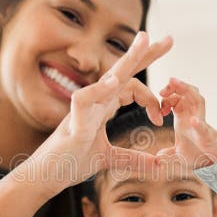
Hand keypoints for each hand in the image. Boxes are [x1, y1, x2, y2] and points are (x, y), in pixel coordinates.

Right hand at [21, 31, 173, 195]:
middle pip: (123, 71)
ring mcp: (83, 110)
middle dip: (145, 54)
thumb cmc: (70, 163)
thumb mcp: (109, 160)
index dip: (151, 94)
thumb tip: (157, 164)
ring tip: (143, 41)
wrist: (46, 177)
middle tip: (169, 39)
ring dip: (127, 60)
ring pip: (107, 77)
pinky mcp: (73, 123)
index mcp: (103, 107)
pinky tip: (115, 81)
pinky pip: (84, 99)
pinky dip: (99, 89)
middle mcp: (95, 102)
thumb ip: (133, 159)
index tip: (164, 114)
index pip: (130, 86)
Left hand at [156, 77, 216, 168]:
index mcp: (183, 116)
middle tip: (162, 91)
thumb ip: (168, 153)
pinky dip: (198, 124)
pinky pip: (203, 127)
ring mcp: (201, 122)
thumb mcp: (178, 153)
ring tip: (176, 84)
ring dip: (186, 90)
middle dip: (175, 86)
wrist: (214, 163)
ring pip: (197, 99)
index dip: (165, 97)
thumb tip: (157, 158)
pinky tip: (192, 121)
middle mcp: (192, 114)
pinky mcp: (207, 135)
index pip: (175, 97)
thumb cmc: (198, 153)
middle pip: (186, 91)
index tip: (158, 107)